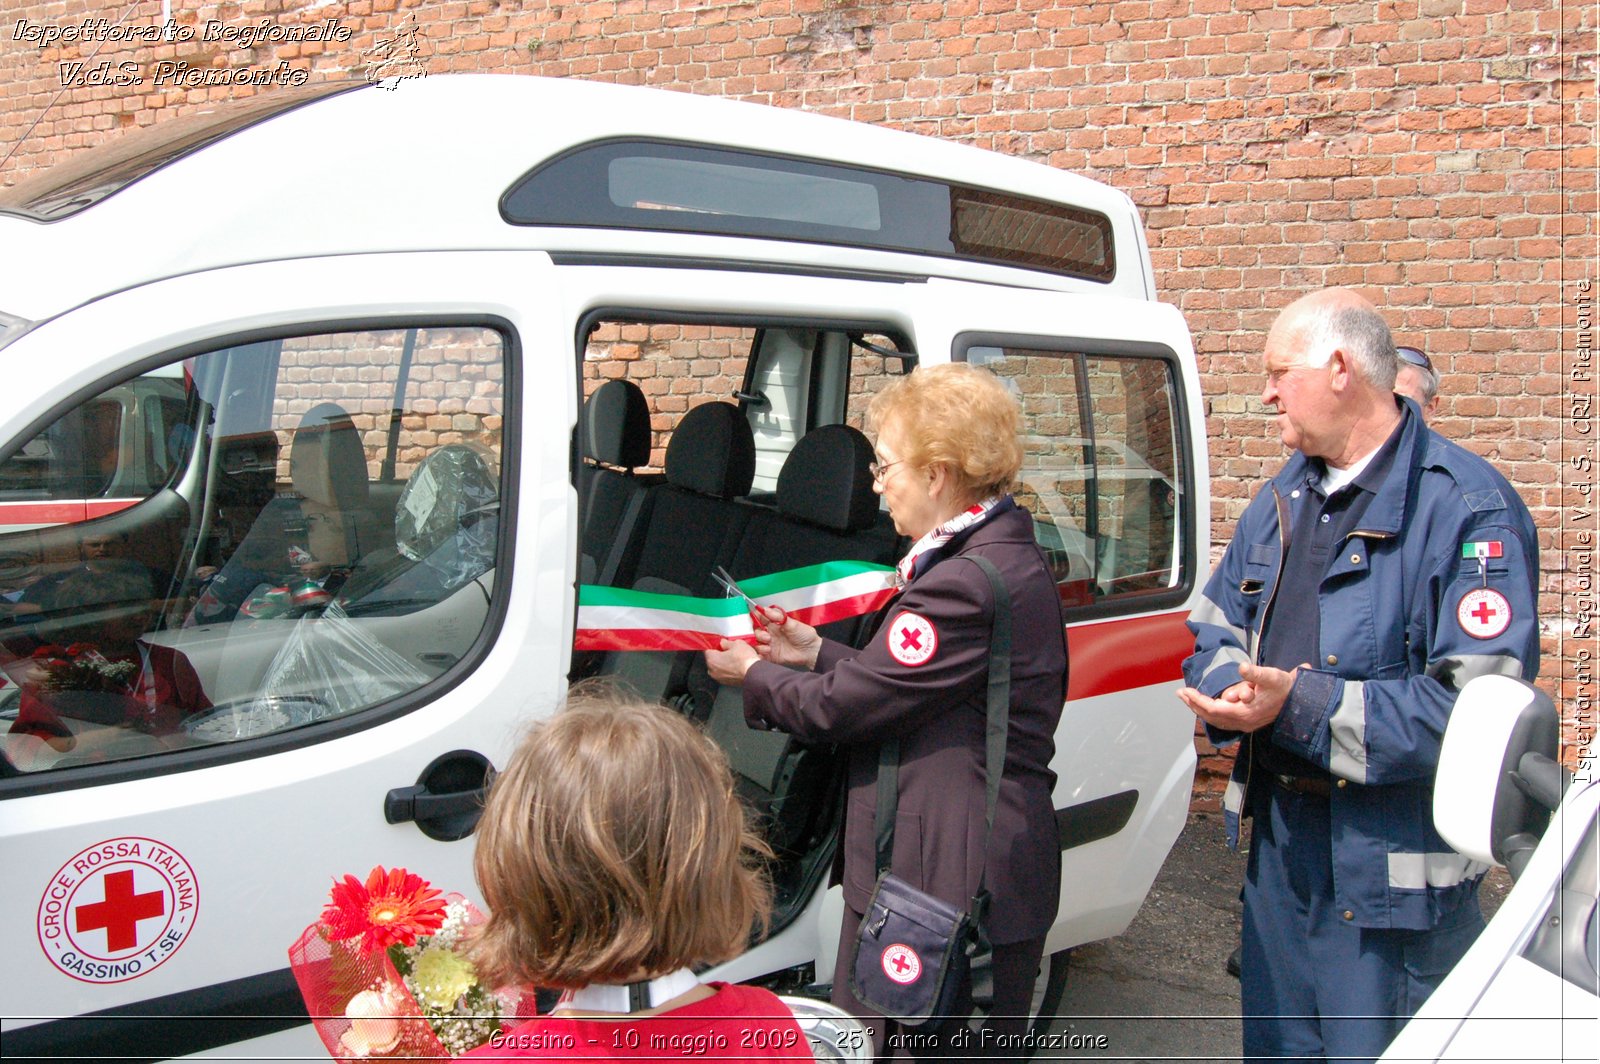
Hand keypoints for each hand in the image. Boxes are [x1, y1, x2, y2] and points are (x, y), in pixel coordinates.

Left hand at [704, 639, 758, 685]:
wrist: (755, 673)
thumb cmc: (744, 660)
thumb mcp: (736, 644)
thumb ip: (726, 643)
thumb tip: (724, 643)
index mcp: (711, 660)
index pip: (708, 649)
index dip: (715, 644)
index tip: (720, 643)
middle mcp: (713, 671)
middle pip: (713, 659)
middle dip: (720, 654)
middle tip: (730, 649)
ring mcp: (720, 678)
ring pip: (720, 667)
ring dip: (726, 662)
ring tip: (736, 657)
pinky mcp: (728, 683)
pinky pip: (727, 673)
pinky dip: (731, 669)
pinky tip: (739, 664)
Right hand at [752, 607, 820, 669]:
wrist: (811, 652)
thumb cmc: (805, 636)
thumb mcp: (793, 623)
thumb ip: (778, 617)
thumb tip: (766, 609)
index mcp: (775, 623)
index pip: (760, 617)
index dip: (756, 616)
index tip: (755, 616)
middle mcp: (770, 633)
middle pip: (755, 629)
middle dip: (757, 631)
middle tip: (766, 634)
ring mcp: (769, 644)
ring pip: (755, 640)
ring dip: (759, 640)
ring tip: (768, 641)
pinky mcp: (769, 654)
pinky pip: (759, 652)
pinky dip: (760, 651)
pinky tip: (767, 650)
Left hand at [1177, 665, 1300, 731]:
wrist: (1300, 699)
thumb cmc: (1283, 686)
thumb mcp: (1271, 676)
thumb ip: (1255, 673)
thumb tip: (1242, 668)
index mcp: (1245, 713)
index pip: (1213, 709)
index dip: (1197, 700)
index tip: (1185, 690)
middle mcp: (1243, 722)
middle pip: (1210, 716)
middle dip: (1194, 704)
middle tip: (1181, 693)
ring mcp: (1245, 724)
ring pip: (1215, 720)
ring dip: (1200, 709)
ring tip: (1188, 698)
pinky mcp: (1247, 723)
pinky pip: (1223, 721)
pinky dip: (1211, 714)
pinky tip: (1204, 707)